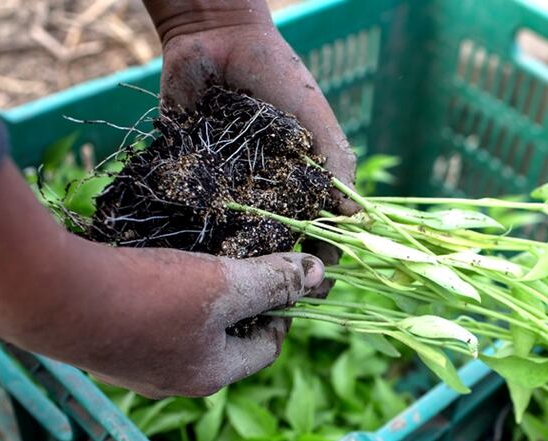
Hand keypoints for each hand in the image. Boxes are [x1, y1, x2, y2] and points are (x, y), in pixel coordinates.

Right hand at [0, 161, 324, 397]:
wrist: (48, 297)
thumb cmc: (147, 295)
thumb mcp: (224, 284)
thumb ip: (273, 282)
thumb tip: (319, 276)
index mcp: (211, 375)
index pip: (268, 348)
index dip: (285, 311)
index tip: (284, 278)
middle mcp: (174, 381)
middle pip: (228, 343)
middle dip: (242, 305)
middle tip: (245, 265)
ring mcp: (135, 368)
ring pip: (188, 333)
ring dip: (202, 300)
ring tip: (203, 261)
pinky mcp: (105, 346)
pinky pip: (151, 323)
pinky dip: (164, 299)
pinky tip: (155, 269)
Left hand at [143, 1, 354, 297]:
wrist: (217, 37)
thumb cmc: (279, 76)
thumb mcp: (316, 123)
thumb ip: (337, 167)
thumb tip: (359, 220)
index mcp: (299, 184)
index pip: (315, 232)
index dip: (321, 258)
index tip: (321, 280)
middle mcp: (265, 193)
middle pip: (274, 244)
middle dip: (278, 271)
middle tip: (278, 297)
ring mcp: (226, 188)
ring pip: (233, 235)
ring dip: (236, 260)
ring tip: (237, 285)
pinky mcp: (188, 176)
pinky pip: (190, 211)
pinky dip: (191, 231)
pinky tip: (194, 257)